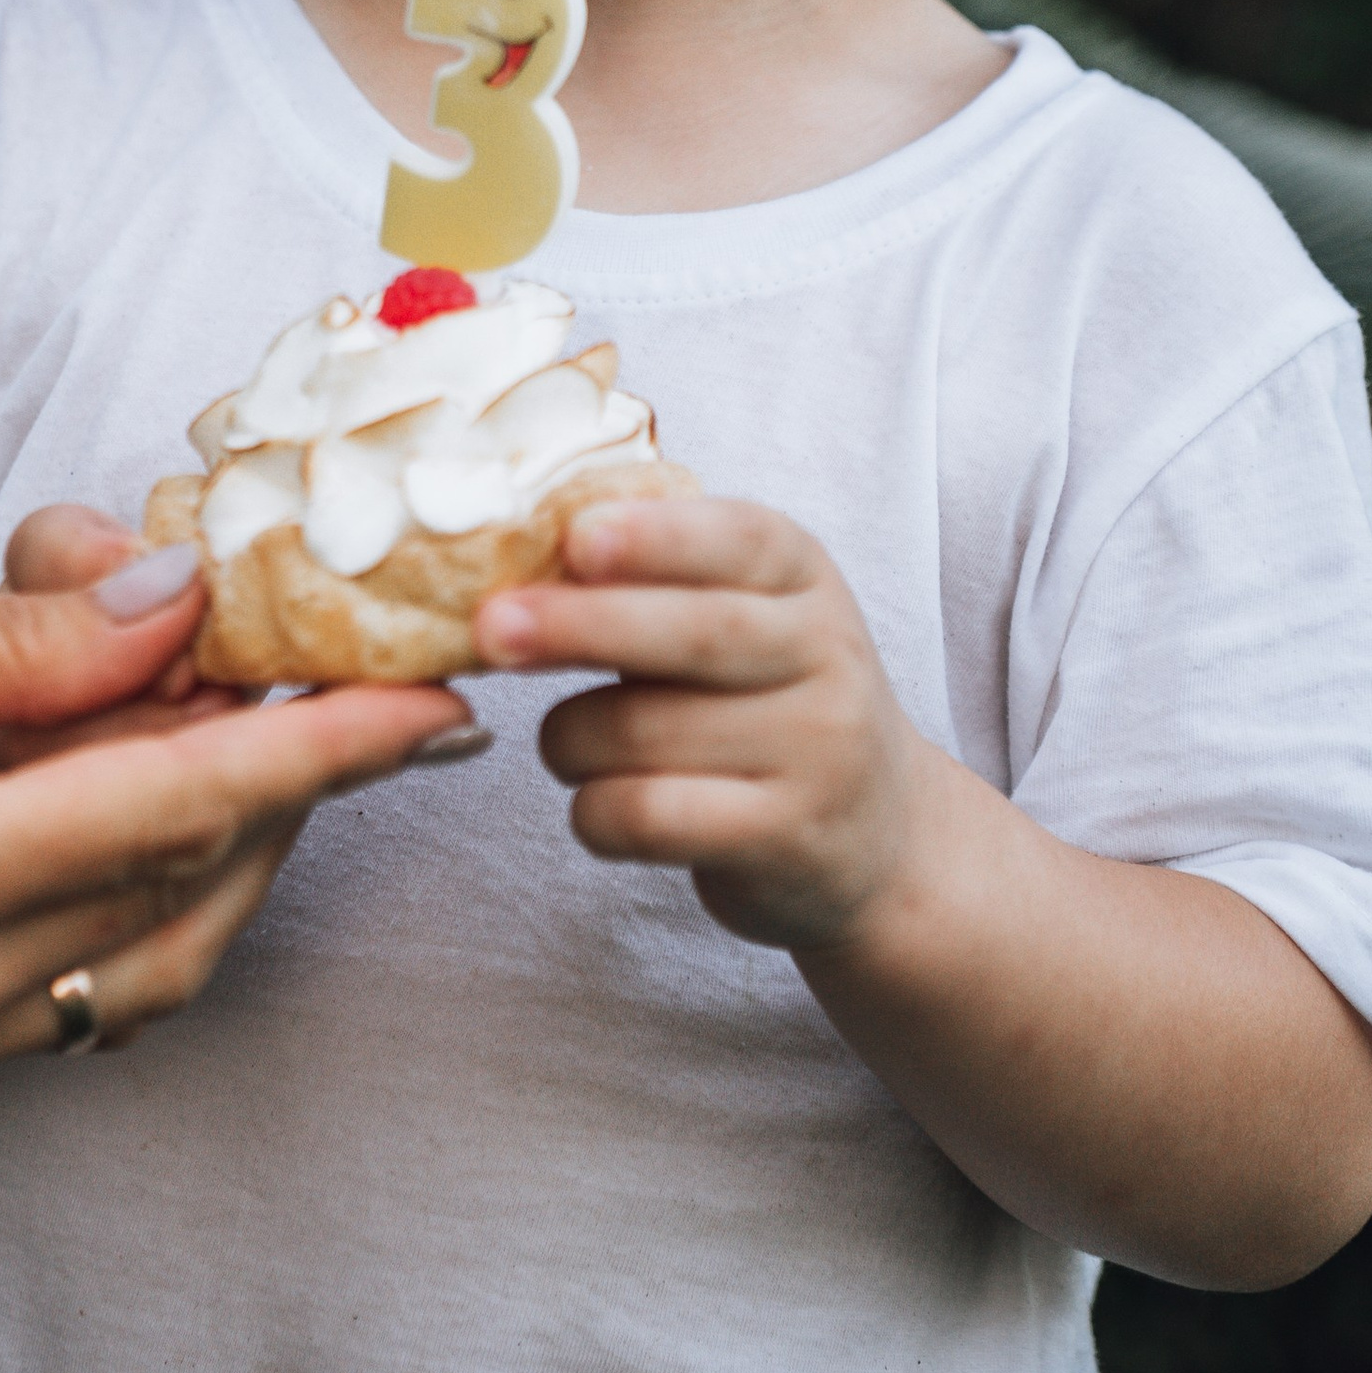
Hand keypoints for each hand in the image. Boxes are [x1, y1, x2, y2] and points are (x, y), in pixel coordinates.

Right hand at [0, 553, 470, 1327]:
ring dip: (232, 832)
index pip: (180, 802)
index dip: (328, 746)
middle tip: (332, 652)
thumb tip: (167, 602)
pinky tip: (136, 787)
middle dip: (290, 768)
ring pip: (161, 946)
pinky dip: (149, 883)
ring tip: (242, 705)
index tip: (441, 700)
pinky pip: (89, 982)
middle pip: (194, 878)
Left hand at [475, 492, 921, 951]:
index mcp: (804, 577)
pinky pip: (654, 816)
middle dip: (581, 626)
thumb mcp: (746, 618)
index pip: (738, 538)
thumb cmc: (769, 706)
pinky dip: (595, 813)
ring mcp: (818, 750)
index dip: (655, 535)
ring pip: (648, 732)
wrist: (879, 836)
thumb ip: (657, 581)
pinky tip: (596, 808)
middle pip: (693, 633)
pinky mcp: (788, 837)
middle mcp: (824, 654)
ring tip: (566, 743)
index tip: (576, 536)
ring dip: (570, 738)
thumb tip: (523, 553)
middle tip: (492, 626)